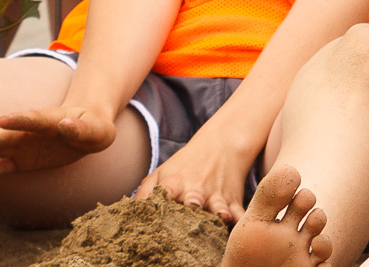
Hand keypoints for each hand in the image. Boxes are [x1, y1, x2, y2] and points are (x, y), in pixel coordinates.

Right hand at [0, 104, 116, 182]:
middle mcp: (31, 131)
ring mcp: (25, 144)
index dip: (18, 119)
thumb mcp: (95, 129)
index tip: (2, 120)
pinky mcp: (23, 159)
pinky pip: (4, 165)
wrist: (87, 129)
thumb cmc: (93, 127)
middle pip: (7, 135)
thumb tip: (65, 124)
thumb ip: (80, 129)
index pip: (32, 119)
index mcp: (50, 120)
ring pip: (0, 149)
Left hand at [135, 136, 257, 222]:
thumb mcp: (162, 173)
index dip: (159, 202)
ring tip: (221, 215)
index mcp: (174, 184)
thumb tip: (126, 213)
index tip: (153, 215)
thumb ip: (145, 192)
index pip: (163, 193)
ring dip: (218, 211)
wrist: (221, 145)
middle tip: (191, 207)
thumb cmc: (186, 164)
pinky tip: (242, 222)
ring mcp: (216, 195)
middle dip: (191, 205)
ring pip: (218, 206)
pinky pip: (239, 211)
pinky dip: (241, 218)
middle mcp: (195, 190)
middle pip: (192, 201)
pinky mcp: (233, 199)